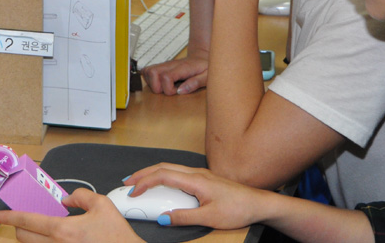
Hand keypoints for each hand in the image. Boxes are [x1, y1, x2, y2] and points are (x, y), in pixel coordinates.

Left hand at [0, 188, 140, 242]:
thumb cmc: (117, 237)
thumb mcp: (102, 205)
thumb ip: (81, 195)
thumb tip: (68, 199)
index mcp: (63, 230)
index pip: (26, 221)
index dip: (7, 216)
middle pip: (23, 236)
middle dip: (18, 226)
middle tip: (23, 218)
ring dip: (31, 236)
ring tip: (41, 228)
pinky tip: (54, 237)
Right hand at [124, 163, 265, 229]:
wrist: (257, 203)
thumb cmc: (238, 208)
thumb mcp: (209, 218)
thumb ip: (184, 217)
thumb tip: (163, 218)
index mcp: (196, 180)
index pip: (163, 175)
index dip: (144, 182)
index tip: (132, 192)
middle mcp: (196, 172)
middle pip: (163, 167)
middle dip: (142, 173)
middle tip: (127, 182)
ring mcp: (200, 174)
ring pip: (170, 168)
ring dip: (152, 174)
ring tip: (139, 183)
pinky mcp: (203, 179)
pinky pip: (178, 173)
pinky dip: (163, 177)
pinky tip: (161, 186)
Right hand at [141, 55, 207, 95]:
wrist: (202, 57)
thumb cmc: (205, 68)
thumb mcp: (207, 76)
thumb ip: (196, 83)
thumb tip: (181, 91)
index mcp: (182, 67)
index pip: (165, 77)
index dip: (168, 89)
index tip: (177, 92)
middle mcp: (170, 64)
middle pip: (152, 72)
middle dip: (156, 87)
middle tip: (168, 91)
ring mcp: (164, 65)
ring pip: (147, 71)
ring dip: (151, 84)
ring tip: (164, 88)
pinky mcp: (161, 67)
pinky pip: (147, 71)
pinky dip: (150, 80)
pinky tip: (161, 85)